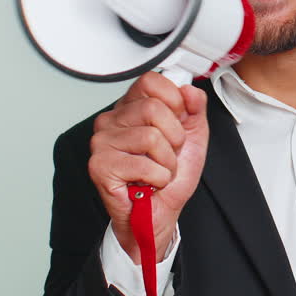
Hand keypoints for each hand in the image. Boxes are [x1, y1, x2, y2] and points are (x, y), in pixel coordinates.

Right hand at [89, 71, 208, 263]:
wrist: (158, 214)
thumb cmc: (168, 177)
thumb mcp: (192, 138)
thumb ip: (195, 109)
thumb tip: (190, 90)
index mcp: (131, 107)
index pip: (150, 81)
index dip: (173, 101)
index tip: (177, 121)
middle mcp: (112, 120)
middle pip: (154, 108)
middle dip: (175, 137)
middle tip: (167, 154)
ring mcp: (102, 142)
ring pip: (152, 137)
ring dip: (167, 162)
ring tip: (158, 170)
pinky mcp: (100, 166)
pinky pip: (144, 164)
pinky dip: (158, 178)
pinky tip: (148, 183)